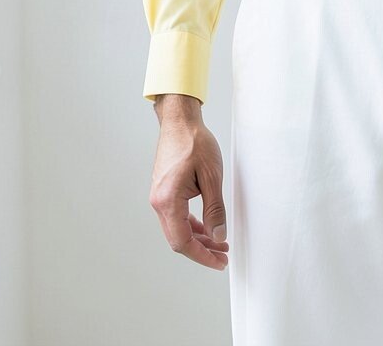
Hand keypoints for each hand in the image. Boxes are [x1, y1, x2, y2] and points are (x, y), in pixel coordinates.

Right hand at [149, 94, 229, 270]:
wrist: (180, 120)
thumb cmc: (194, 142)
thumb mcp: (212, 176)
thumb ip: (215, 209)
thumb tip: (218, 236)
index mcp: (168, 200)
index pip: (182, 242)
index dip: (202, 256)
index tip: (220, 261)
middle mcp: (159, 202)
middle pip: (178, 239)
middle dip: (202, 250)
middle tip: (223, 255)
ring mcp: (159, 197)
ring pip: (177, 229)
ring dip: (198, 238)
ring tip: (219, 242)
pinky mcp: (164, 191)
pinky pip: (176, 216)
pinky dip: (191, 225)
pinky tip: (206, 228)